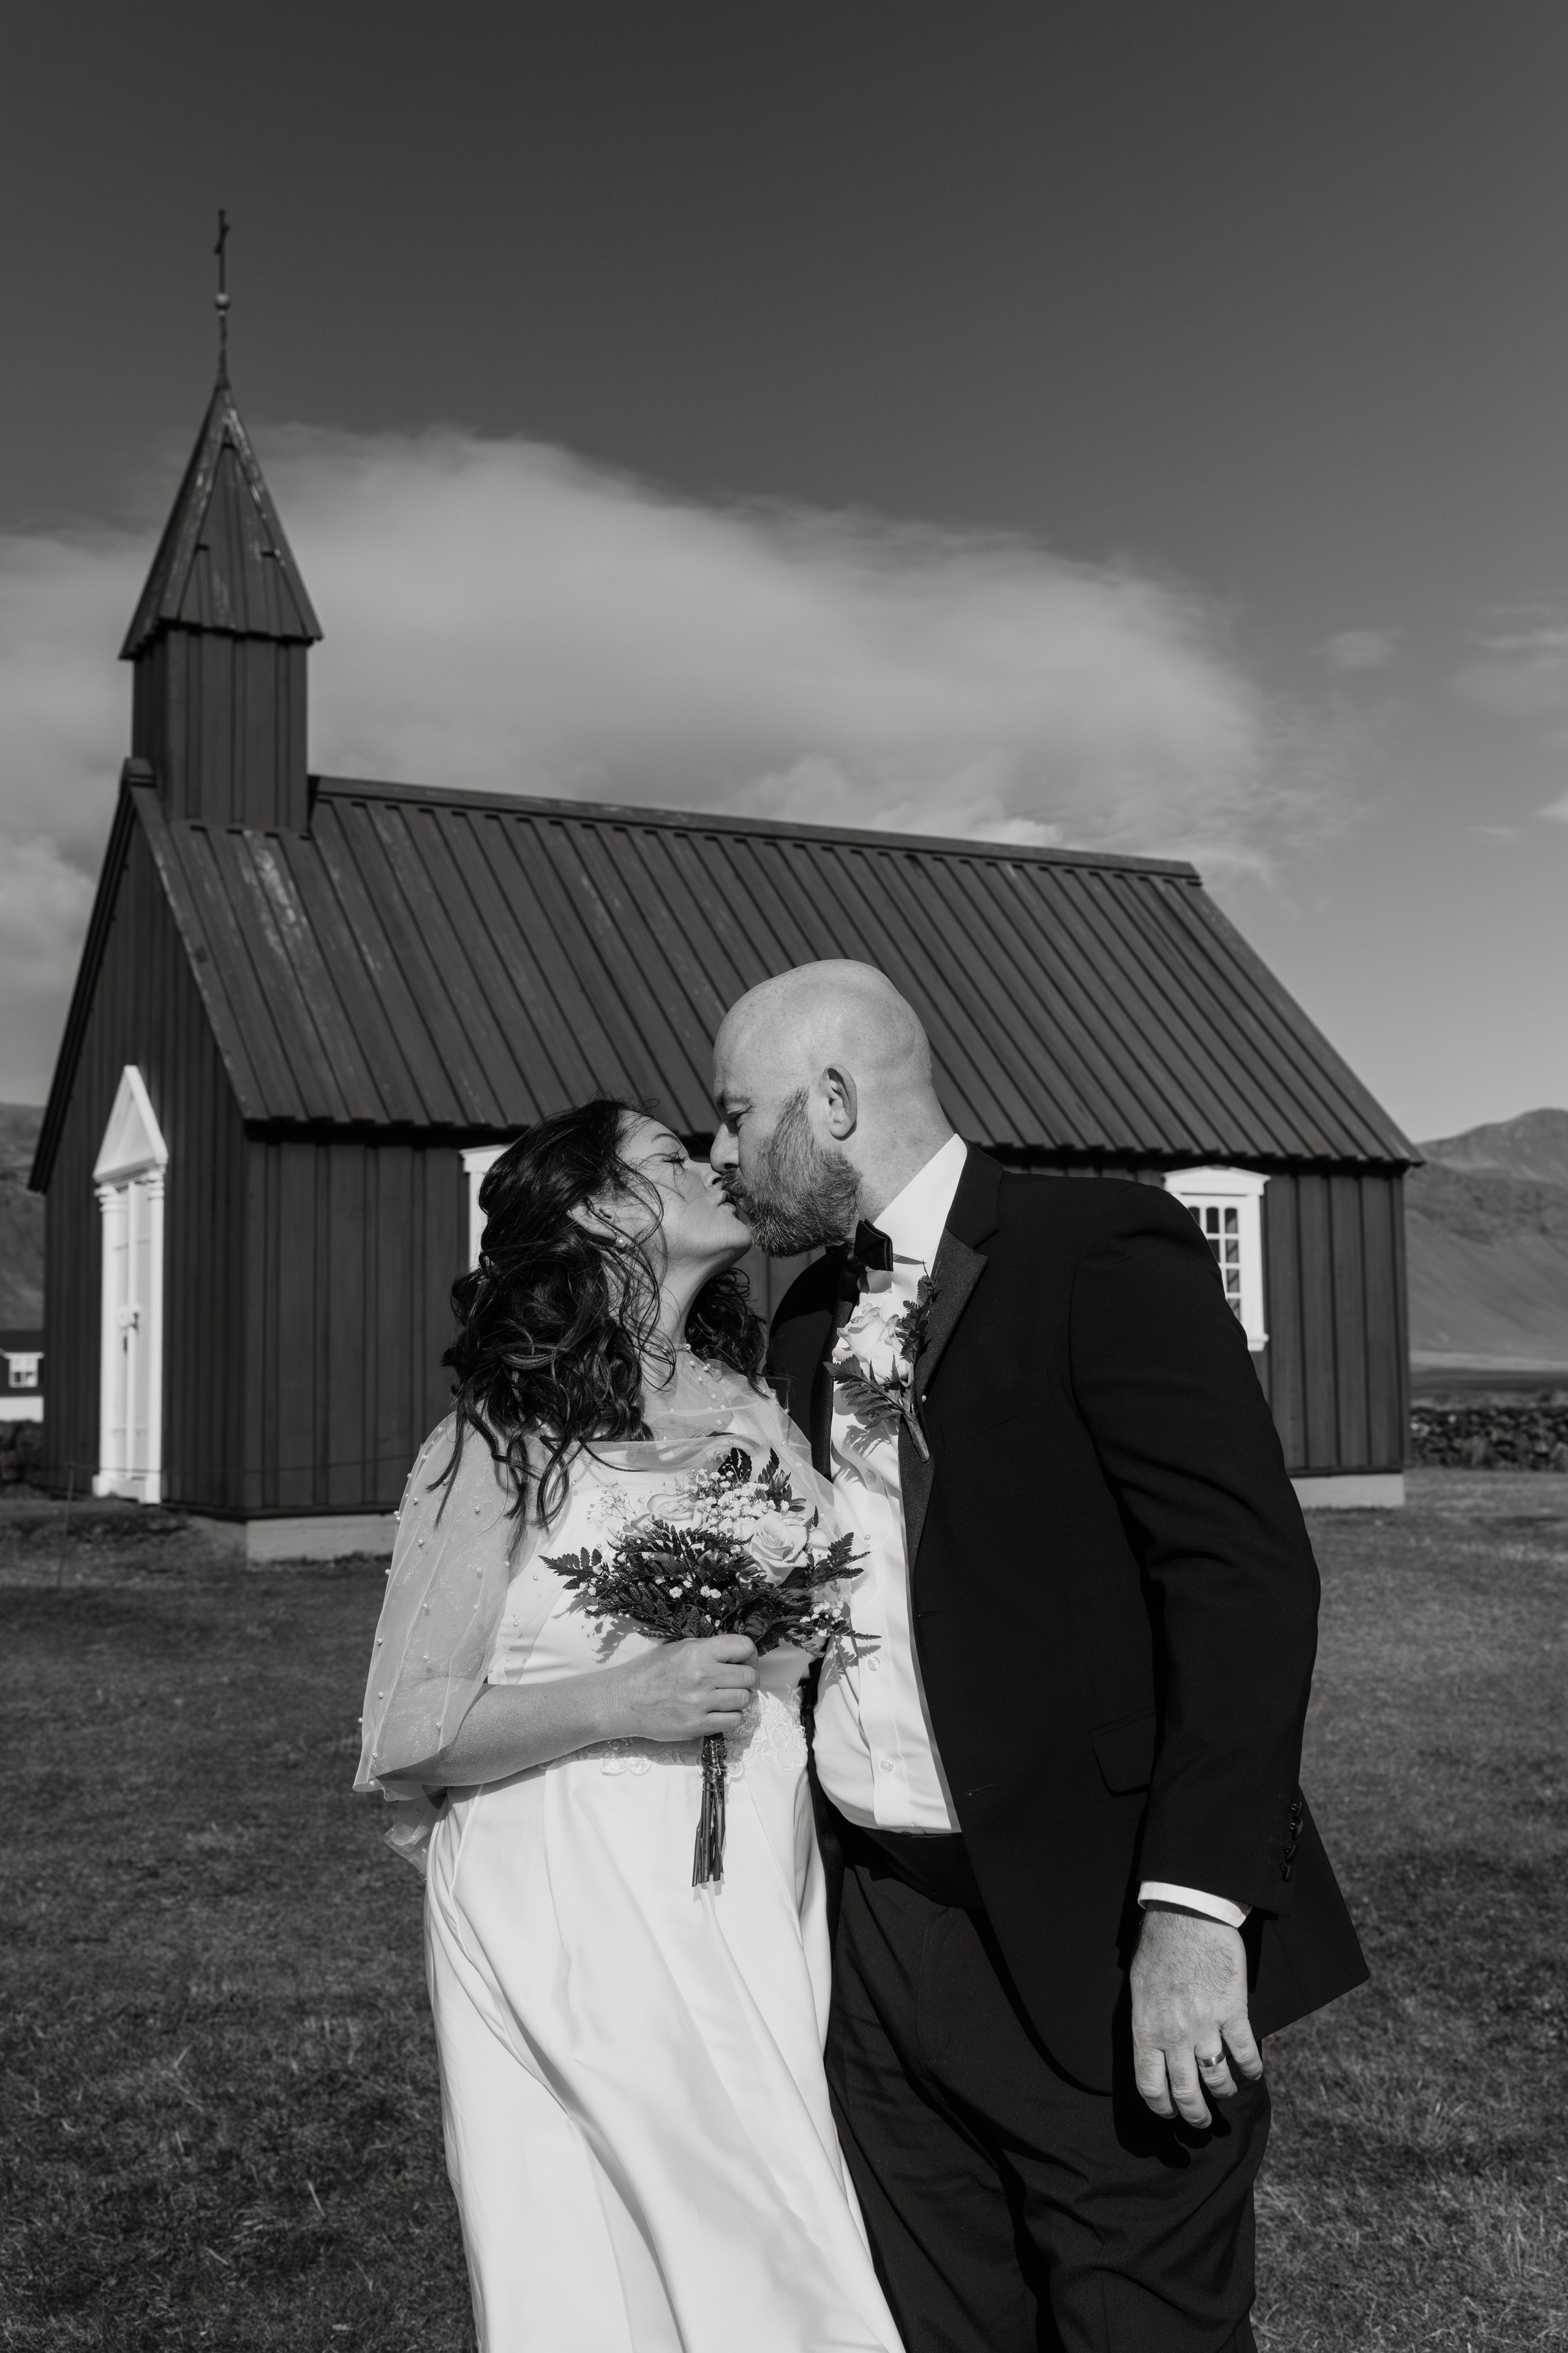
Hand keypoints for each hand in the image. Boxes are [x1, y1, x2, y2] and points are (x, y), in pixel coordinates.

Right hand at [614, 1636, 758, 1742]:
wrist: (623, 1701)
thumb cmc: (649, 1671)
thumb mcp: (677, 1648)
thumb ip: (707, 1649)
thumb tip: (736, 1654)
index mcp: (698, 1652)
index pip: (744, 1647)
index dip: (750, 1654)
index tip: (745, 1660)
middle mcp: (702, 1676)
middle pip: (749, 1677)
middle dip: (749, 1678)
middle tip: (740, 1681)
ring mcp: (701, 1703)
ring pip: (744, 1700)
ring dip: (741, 1698)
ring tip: (729, 1696)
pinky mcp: (697, 1726)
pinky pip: (733, 1721)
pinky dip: (733, 1716)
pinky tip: (721, 1711)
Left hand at [1130, 1903, 1262, 2125]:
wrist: (1187, 1914)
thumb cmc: (1159, 1946)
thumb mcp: (1139, 1987)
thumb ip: (1145, 2020)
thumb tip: (1151, 2047)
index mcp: (1146, 2029)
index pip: (1149, 2085)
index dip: (1160, 2106)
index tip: (1169, 2113)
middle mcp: (1175, 2034)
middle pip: (1185, 2093)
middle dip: (1195, 2115)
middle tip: (1202, 2123)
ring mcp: (1205, 2025)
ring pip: (1217, 2079)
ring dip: (1223, 2094)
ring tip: (1226, 2095)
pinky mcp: (1233, 2012)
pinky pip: (1245, 2054)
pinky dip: (1251, 2071)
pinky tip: (1252, 2074)